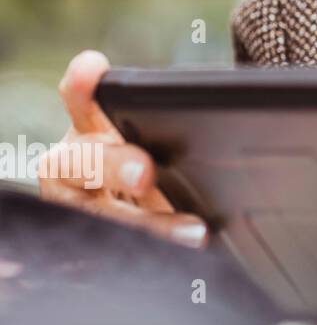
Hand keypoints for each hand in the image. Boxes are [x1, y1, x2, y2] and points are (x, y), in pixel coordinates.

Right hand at [37, 50, 207, 247]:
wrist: (164, 212)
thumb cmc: (166, 160)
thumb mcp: (170, 138)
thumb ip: (178, 122)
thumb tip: (229, 107)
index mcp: (92, 128)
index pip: (80, 101)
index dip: (81, 87)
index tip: (93, 68)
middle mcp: (78, 166)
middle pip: (81, 161)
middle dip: (113, 164)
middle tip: (146, 173)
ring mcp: (80, 209)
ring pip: (94, 217)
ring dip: (142, 225)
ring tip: (193, 231)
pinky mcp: (93, 248)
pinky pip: (112, 256)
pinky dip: (148, 255)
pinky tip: (185, 255)